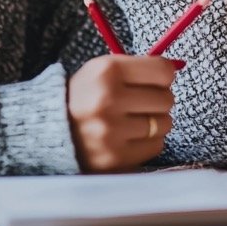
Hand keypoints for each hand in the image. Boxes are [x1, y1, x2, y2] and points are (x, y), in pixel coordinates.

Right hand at [67, 55, 176, 171]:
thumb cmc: (85, 96)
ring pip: (164, 124)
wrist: (50, 130)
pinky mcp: (115, 158)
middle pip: (166, 99)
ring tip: (132, 120)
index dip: (163, 76)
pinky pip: (156, 146)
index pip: (163, 71)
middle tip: (140, 102)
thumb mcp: (102, 70)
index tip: (154, 80)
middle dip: (158, 100)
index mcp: (106, 71)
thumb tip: (176, 68)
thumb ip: (139, 67)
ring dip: (154, 122)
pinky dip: (148, 141)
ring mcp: (111, 132)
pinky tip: (129, 136)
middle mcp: (108, 100)